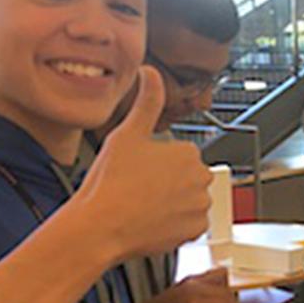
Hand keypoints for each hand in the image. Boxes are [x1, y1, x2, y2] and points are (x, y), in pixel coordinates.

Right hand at [75, 67, 210, 261]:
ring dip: (173, 202)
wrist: (102, 227)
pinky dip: (175, 223)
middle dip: (169, 182)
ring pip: (188, 200)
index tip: (139, 170)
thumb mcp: (127, 133)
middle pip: (186, 178)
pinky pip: (189, 224)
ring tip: (143, 204)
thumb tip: (151, 72)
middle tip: (139, 188)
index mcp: (189, 153)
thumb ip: (146, 101)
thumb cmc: (111, 183)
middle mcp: (201, 179)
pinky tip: (152, 219)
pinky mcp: (196, 231)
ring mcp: (200, 206)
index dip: (157, 163)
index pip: (179, 155)